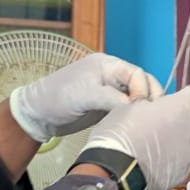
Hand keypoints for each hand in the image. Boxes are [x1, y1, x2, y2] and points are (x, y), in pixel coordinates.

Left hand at [9, 53, 162, 142]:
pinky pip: (129, 107)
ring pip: (138, 96)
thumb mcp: (84, 96)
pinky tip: (139, 124)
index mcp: (108, 65)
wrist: (39, 115)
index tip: (139, 107)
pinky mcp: (109, 105)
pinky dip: (136, 114)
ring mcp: (111, 90)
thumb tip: (136, 105)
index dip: (142, 89)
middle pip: (142, 83)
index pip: (136, 74)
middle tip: (151, 116)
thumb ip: (110, 98)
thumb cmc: (57, 98)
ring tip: (148, 121)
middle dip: (149, 97)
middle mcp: (112, 75)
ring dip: (144, 106)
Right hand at [79, 86, 189, 189]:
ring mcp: (189, 153)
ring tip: (157, 147)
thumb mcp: (131, 106)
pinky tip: (155, 164)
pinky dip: (173, 160)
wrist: (116, 171)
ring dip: (178, 140)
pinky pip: (182, 161)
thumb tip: (155, 107)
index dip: (183, 96)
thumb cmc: (120, 132)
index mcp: (181, 107)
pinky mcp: (183, 173)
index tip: (171, 102)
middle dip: (185, 118)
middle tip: (165, 122)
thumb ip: (152, 105)